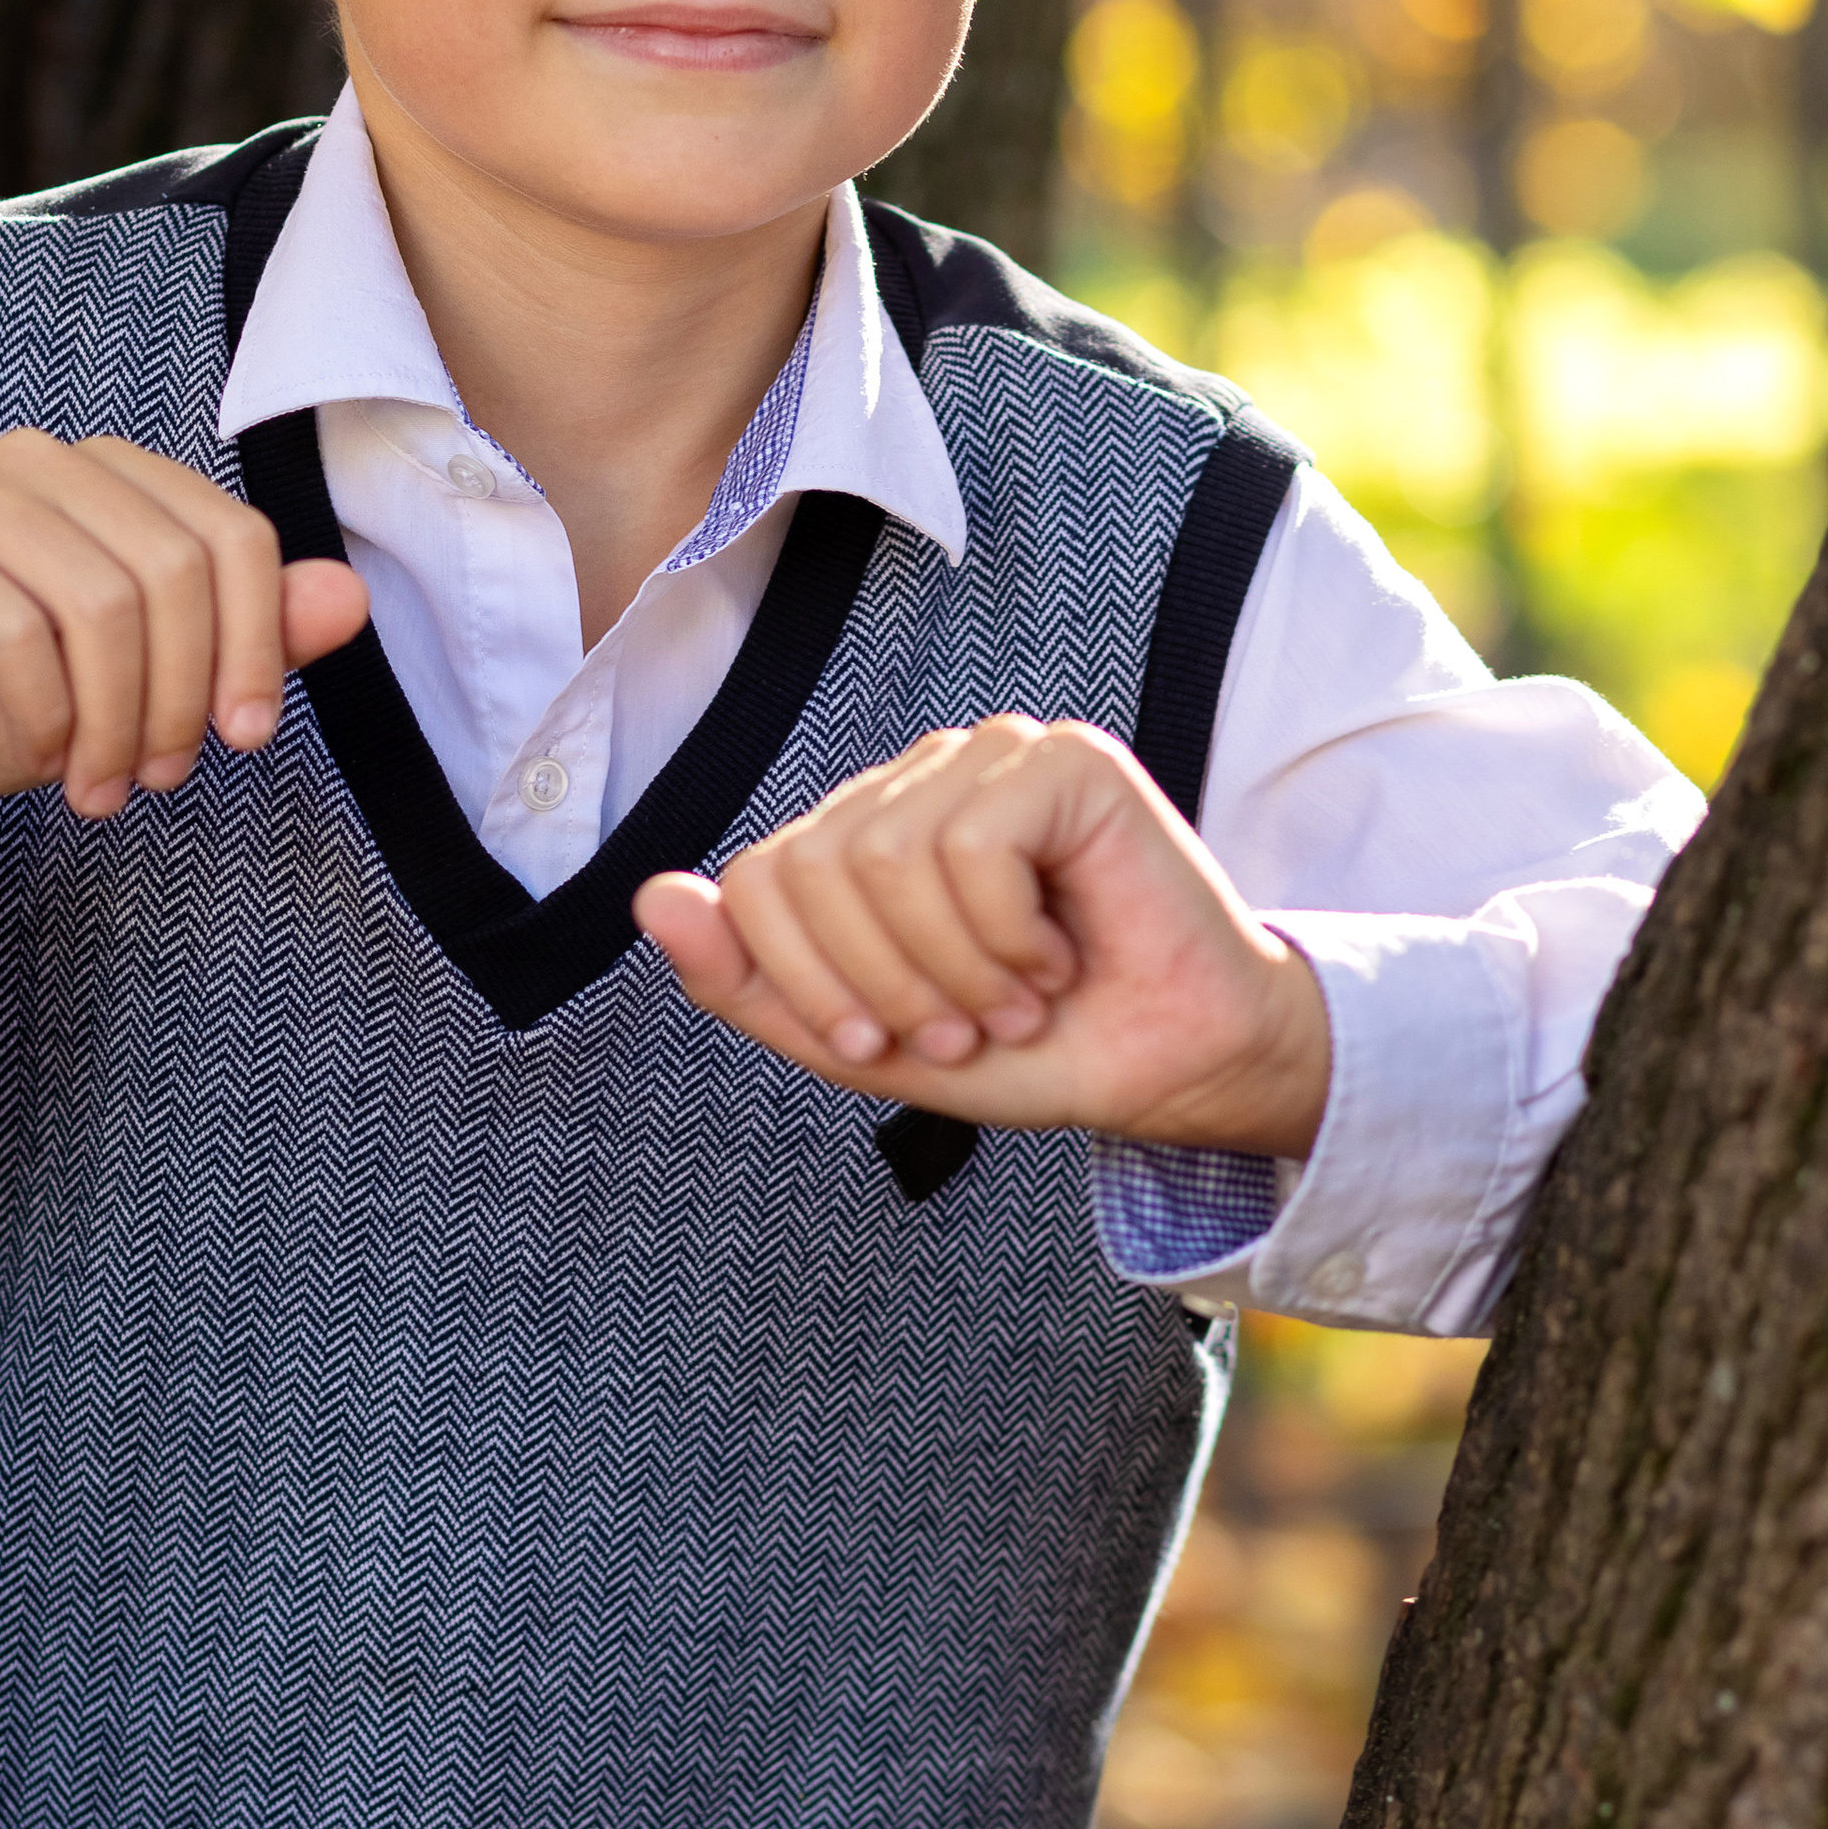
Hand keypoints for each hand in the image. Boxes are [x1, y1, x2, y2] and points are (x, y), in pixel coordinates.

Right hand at [0, 432, 365, 1033]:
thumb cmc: (14, 713)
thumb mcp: (154, 686)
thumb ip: (251, 638)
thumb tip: (349, 597)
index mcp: (112, 477)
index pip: (232, 535)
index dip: (259, 643)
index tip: (246, 739)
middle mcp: (40, 463)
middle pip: (173, 569)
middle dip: (183, 695)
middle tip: (161, 780)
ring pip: (100, 602)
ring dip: (117, 719)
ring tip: (104, 786)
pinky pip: (14, 631)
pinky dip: (46, 715)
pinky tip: (40, 754)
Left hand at [633, 717, 1329, 1157]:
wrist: (1176, 1070)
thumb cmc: (1035, 1050)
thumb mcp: (871, 1043)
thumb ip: (755, 983)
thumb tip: (651, 898)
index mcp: (862, 833)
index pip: (757, 883)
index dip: (806, 986)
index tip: (886, 1045)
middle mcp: (917, 779)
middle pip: (811, 870)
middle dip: (885, 985)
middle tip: (967, 1029)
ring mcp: (991, 757)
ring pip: (885, 856)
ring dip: (955, 971)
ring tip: (1017, 1000)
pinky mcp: (1064, 760)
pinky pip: (971, 845)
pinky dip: (1007, 935)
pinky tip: (1056, 957)